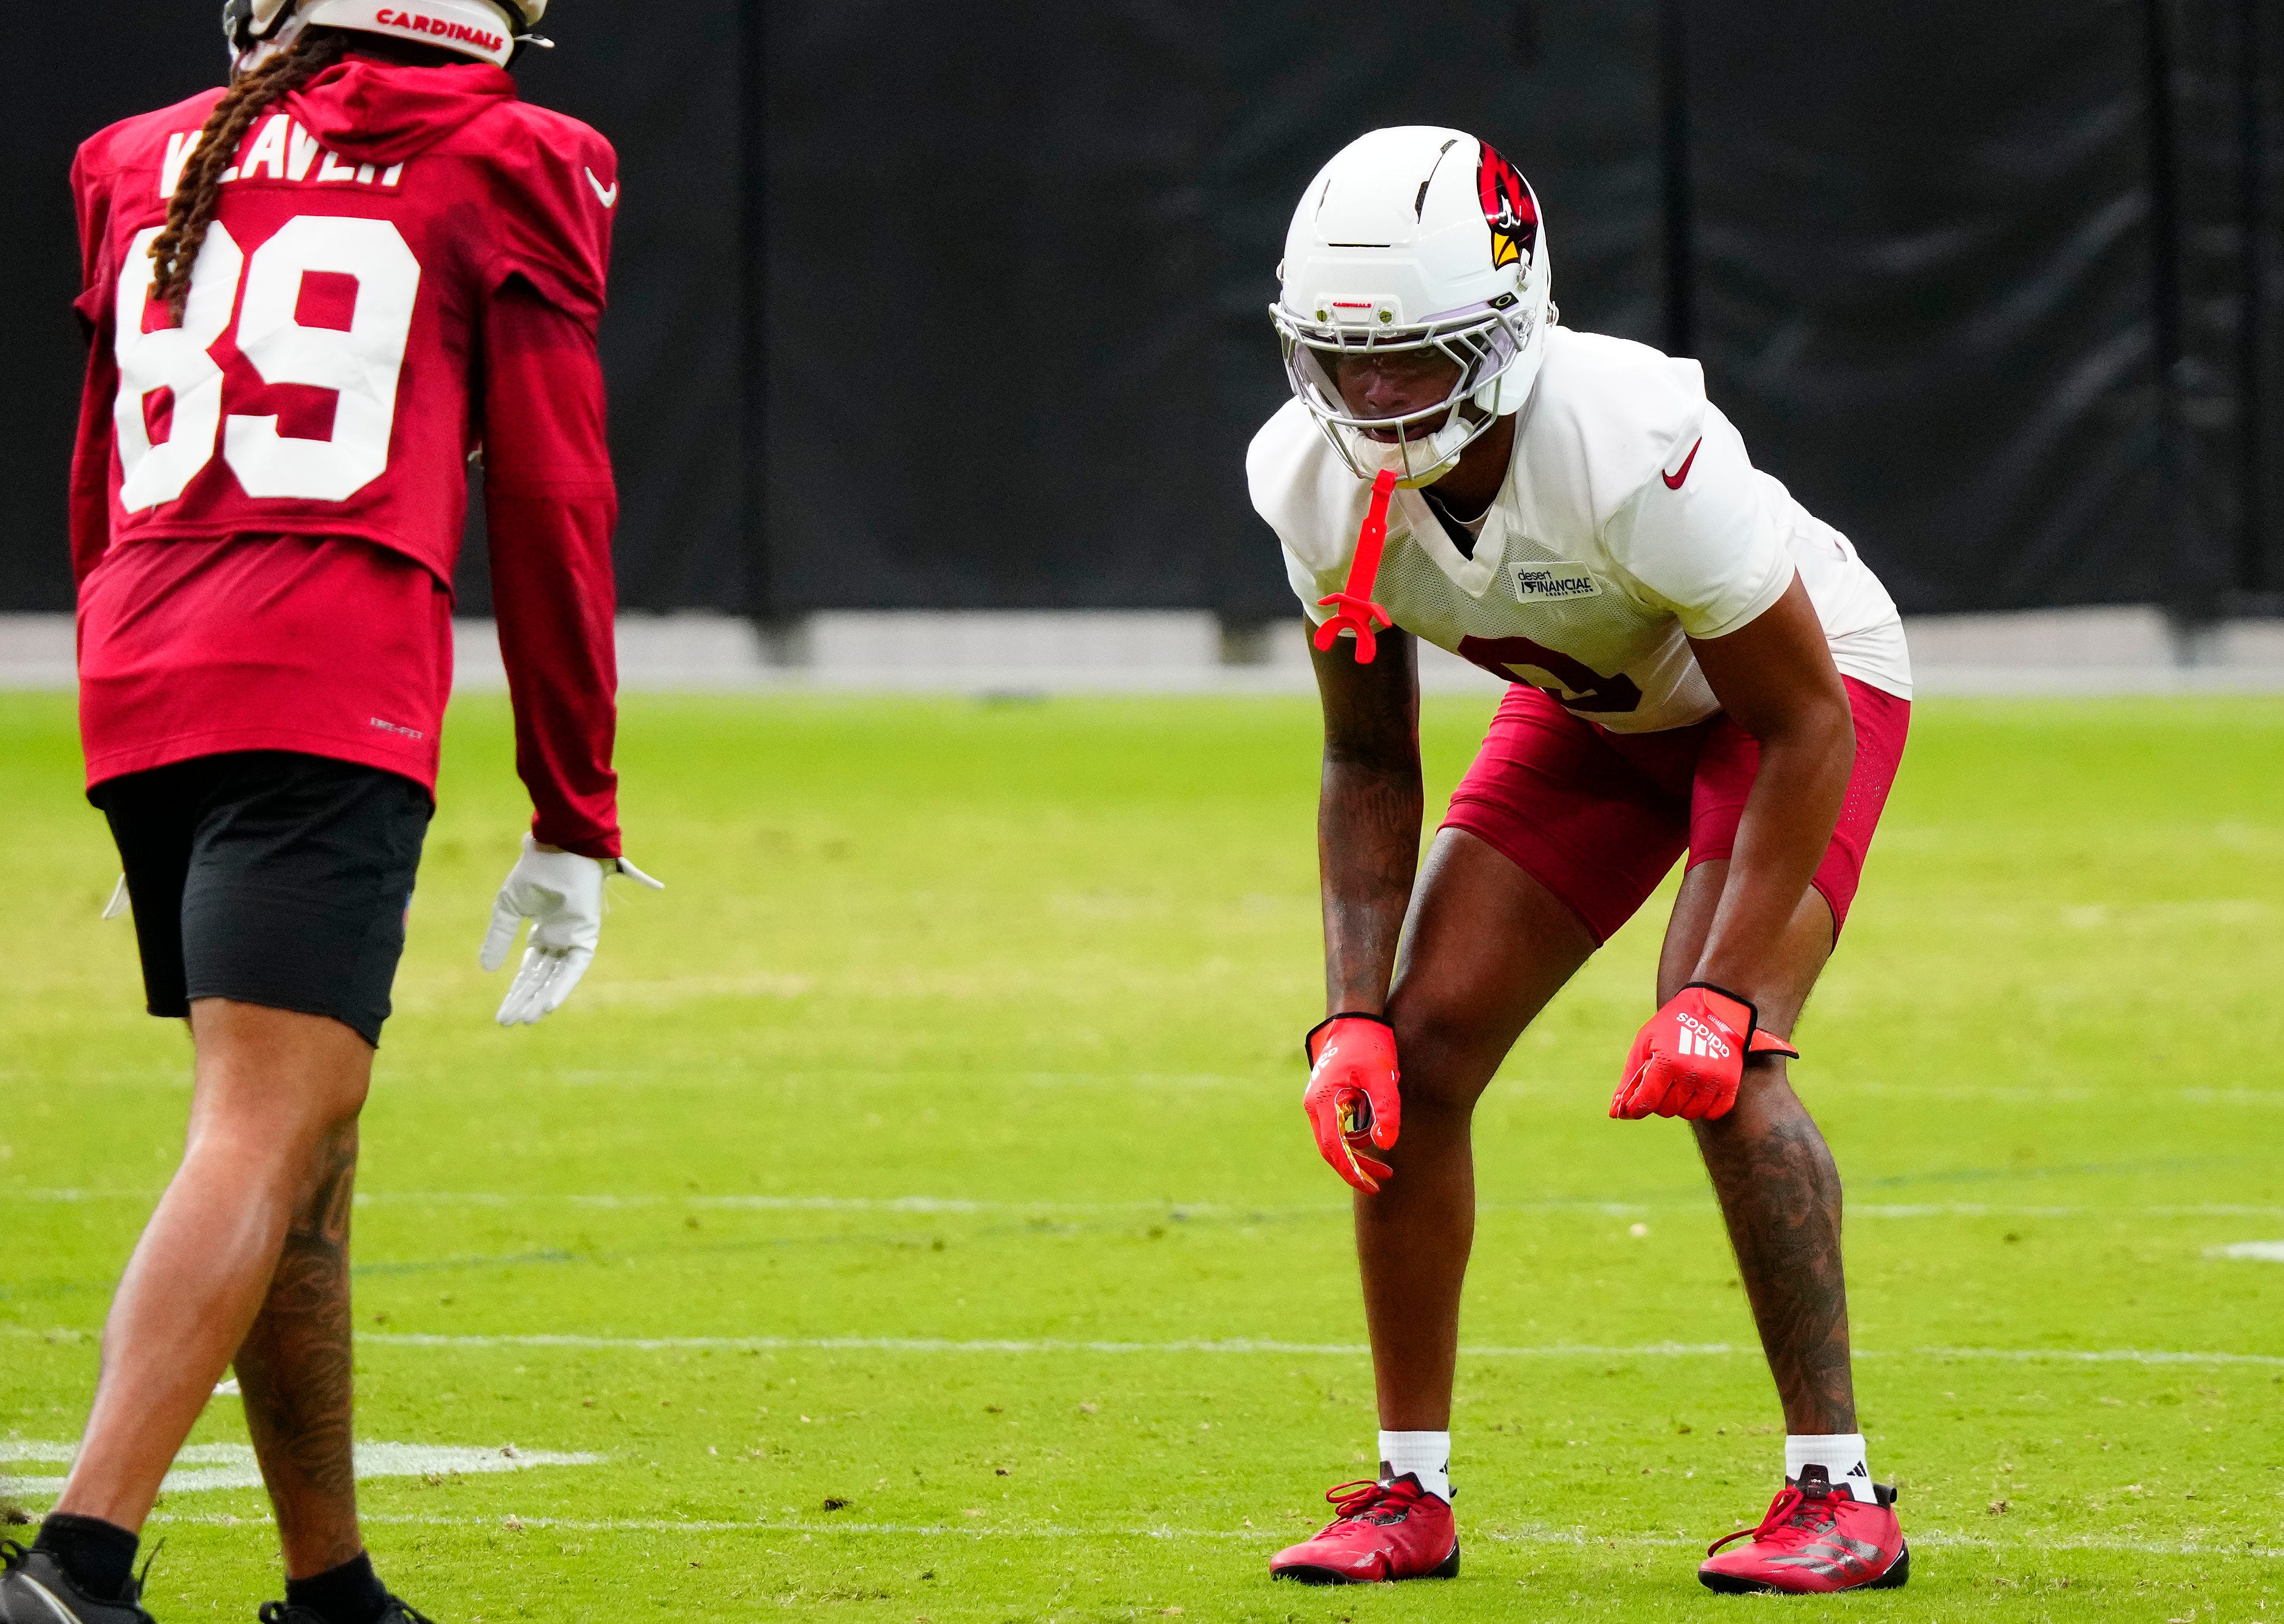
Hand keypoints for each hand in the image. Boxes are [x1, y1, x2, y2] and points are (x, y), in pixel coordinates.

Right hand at [480, 833, 662, 1025]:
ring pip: (557, 976)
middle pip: (541, 978)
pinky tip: (549, 1003)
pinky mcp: (586, 933)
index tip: (501, 1014)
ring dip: (542, 997)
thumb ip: (498, 938)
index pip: (529, 969)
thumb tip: (486, 970)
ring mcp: (574, 936)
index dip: (516, 991)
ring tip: (526, 1019)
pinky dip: (563, 984)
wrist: (559, 847)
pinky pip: (575, 966)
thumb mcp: (508, 908)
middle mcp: (560, 937)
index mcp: (544, 931)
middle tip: (508, 1022)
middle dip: (524, 1000)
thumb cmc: (536, 870)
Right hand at [1303, 1013, 1401, 1192]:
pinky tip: (1376, 1135)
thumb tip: (1385, 1144)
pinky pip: (1338, 1125)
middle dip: (1357, 1168)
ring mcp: (1319, 1100)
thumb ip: (1386, 1111)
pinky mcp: (1328, 1095)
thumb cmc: (1369, 1044)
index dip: (1353, 1172)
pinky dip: (1355, 1136)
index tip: (1373, 1186)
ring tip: (1386, 1163)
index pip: (1335, 1149)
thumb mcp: (1383, 1077)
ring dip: (1358, 1152)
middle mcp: (1315, 1105)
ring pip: (1335, 1138)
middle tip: (1384, 1179)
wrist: (1355, 1016)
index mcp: (1324, 1102)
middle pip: (1332, 1149)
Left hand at [1610, 983, 1798, 1121]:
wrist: (1713, 1008)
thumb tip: (1616, 1112)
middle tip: (1661, 1084)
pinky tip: (1697, 1091)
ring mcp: (1714, 1080)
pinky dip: (1703, 1108)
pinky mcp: (1731, 1083)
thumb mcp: (1644, 1043)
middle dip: (1658, 1101)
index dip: (1635, 1109)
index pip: (1647, 1101)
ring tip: (1679, 1084)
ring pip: (1689, 1114)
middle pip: (1667, 1110)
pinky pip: (1714, 1113)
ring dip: (1680, 1105)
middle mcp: (1692, 1073)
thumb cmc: (1672, 1025)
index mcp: (1667, 1062)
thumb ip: (1630, 1078)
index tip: (1632, 1109)